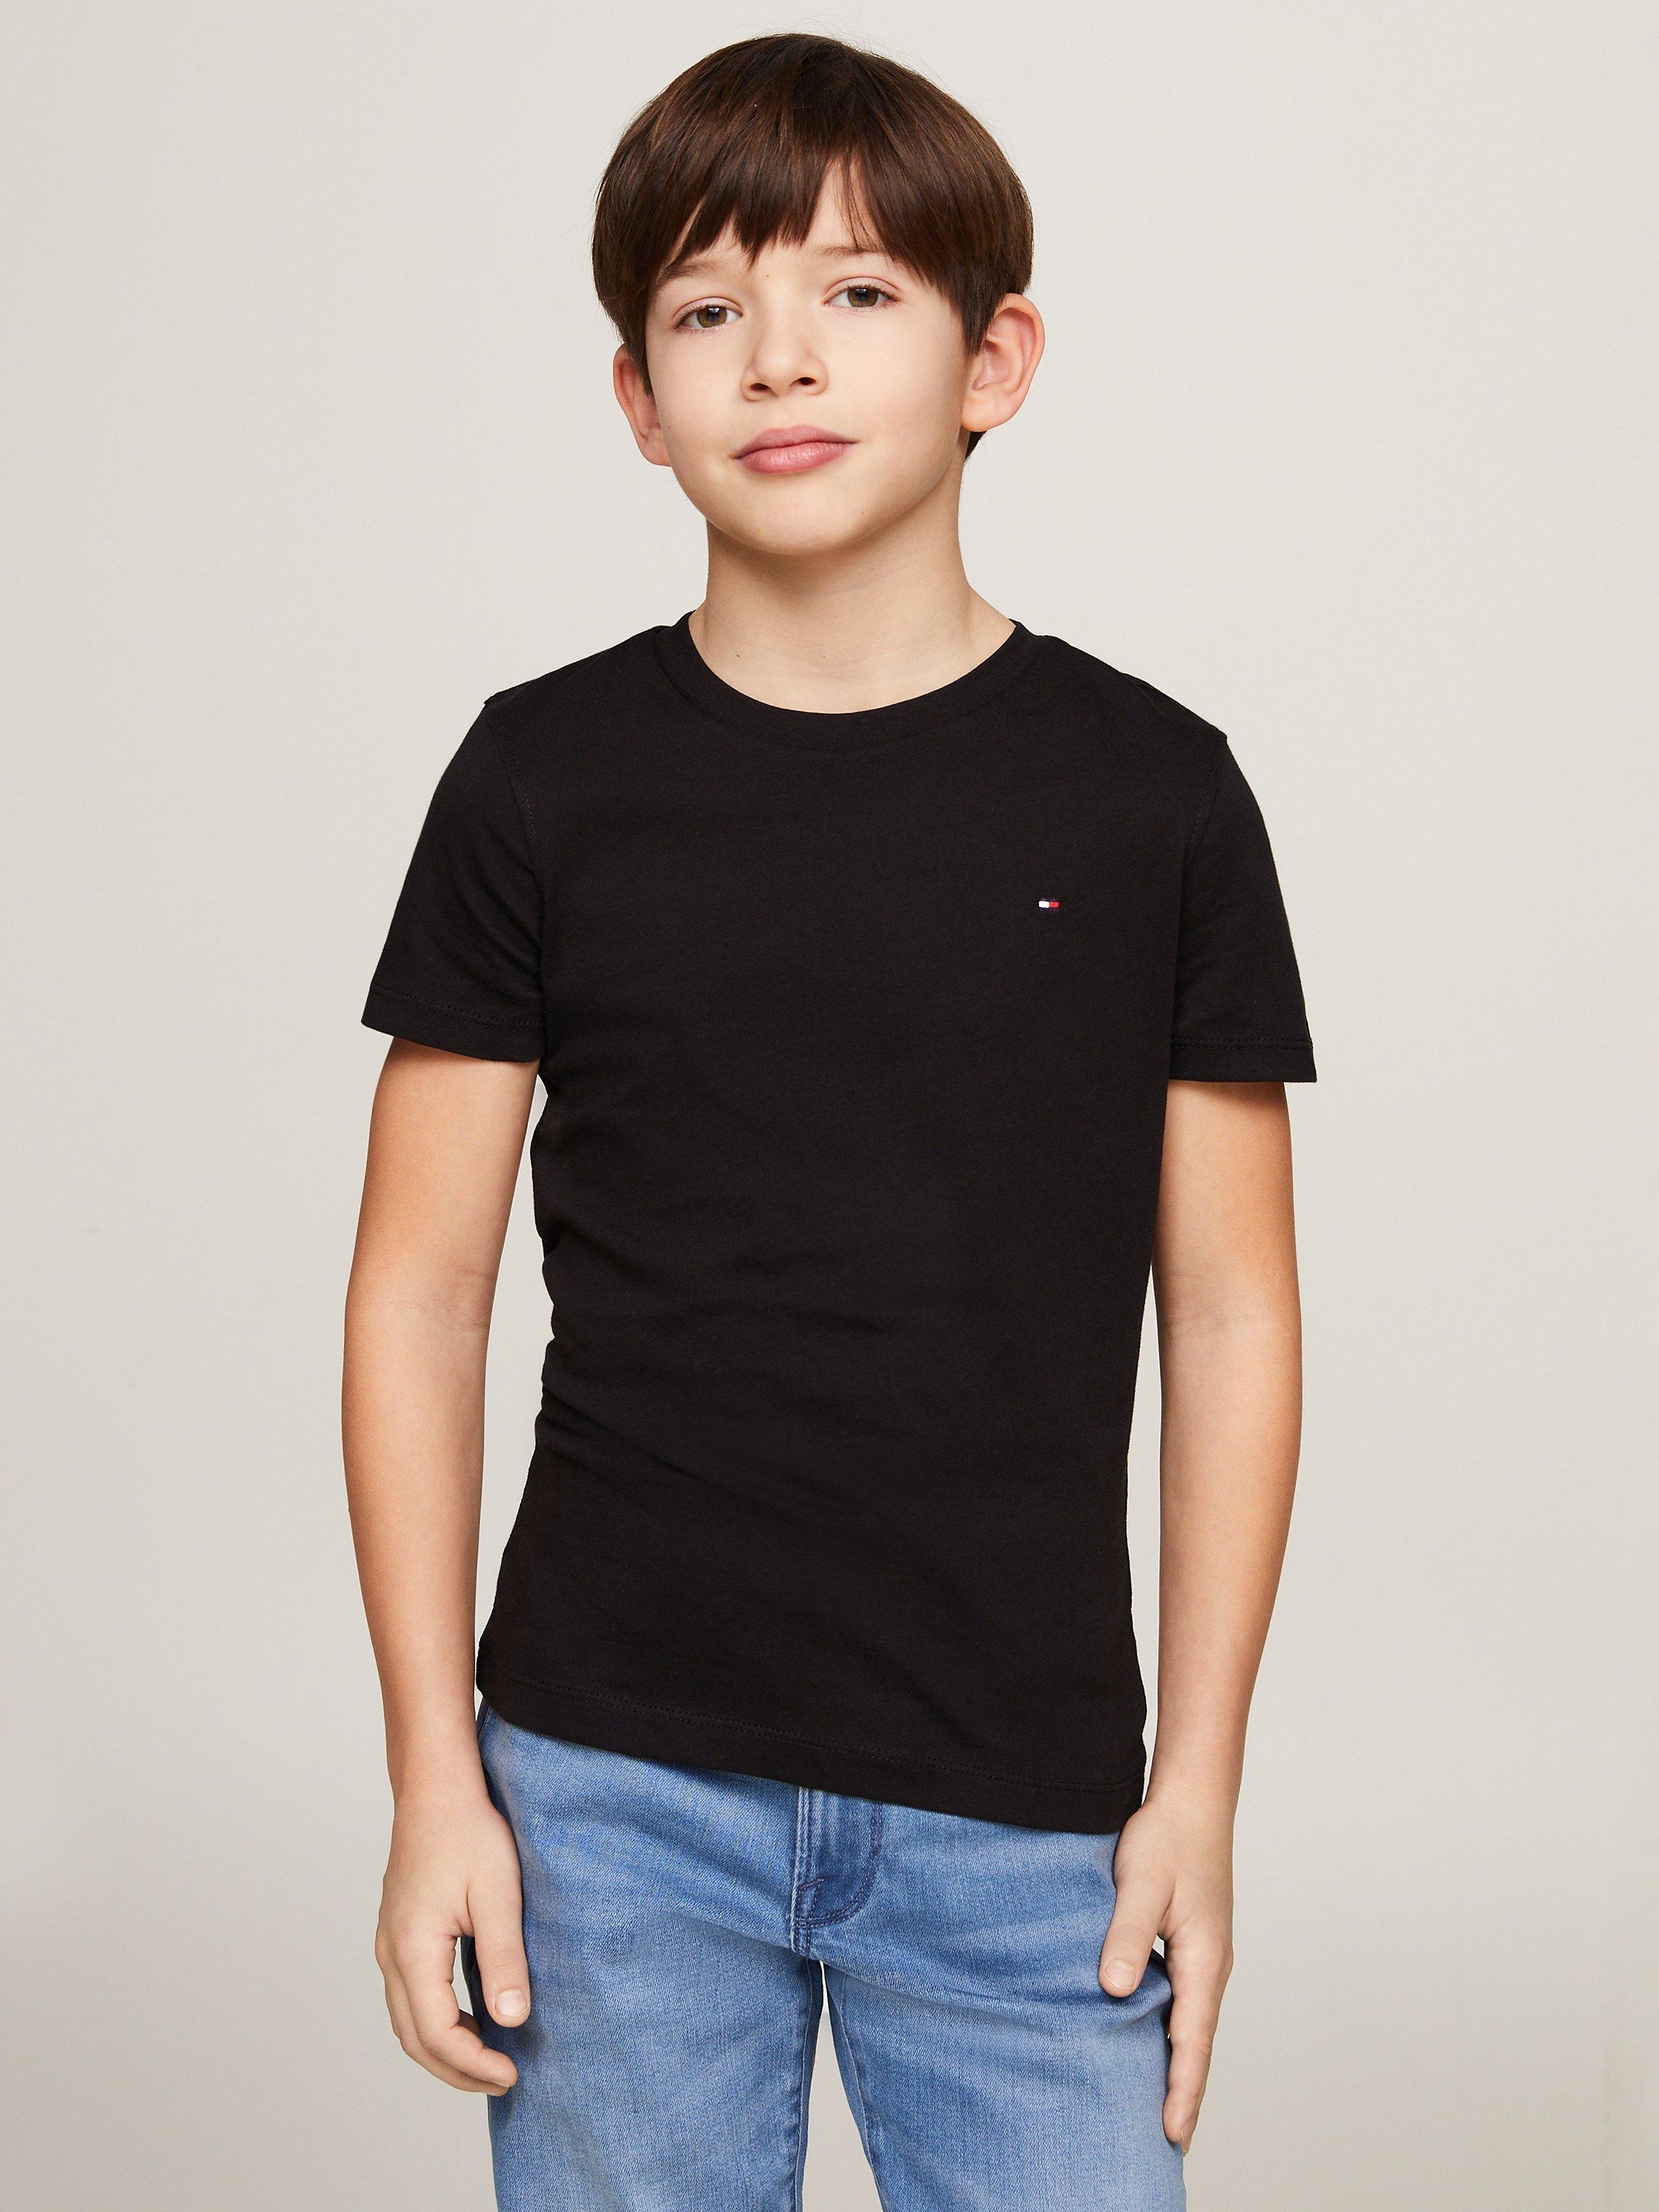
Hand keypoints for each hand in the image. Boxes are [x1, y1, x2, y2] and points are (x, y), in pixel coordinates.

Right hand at [375, 1781, 531, 2092]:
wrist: (437, 1789)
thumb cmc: (469, 1832)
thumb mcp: (498, 1894)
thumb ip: (504, 1960)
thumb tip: (513, 2021)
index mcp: (412, 1949)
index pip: (437, 2033)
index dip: (474, 2064)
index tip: (512, 2073)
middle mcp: (390, 1953)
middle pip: (414, 2038)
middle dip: (457, 2070)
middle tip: (504, 2079)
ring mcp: (389, 1944)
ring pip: (407, 2021)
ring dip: (445, 2049)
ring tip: (490, 2059)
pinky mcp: (398, 1934)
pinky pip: (409, 1996)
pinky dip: (437, 2022)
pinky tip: (472, 2020)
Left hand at [1097, 1789, 1234, 2153]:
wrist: (1192, 1800)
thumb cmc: (1168, 1838)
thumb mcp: (1142, 1882)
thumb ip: (1128, 1934)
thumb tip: (1115, 1990)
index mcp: (1204, 1959)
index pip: (1193, 2040)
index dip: (1183, 2089)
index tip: (1172, 2135)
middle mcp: (1210, 1967)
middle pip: (1197, 2045)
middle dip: (1185, 2095)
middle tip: (1167, 2147)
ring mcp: (1203, 1958)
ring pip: (1190, 2026)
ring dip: (1178, 2068)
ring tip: (1157, 2113)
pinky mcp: (1191, 1946)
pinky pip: (1182, 2004)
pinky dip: (1170, 2035)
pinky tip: (1148, 2046)